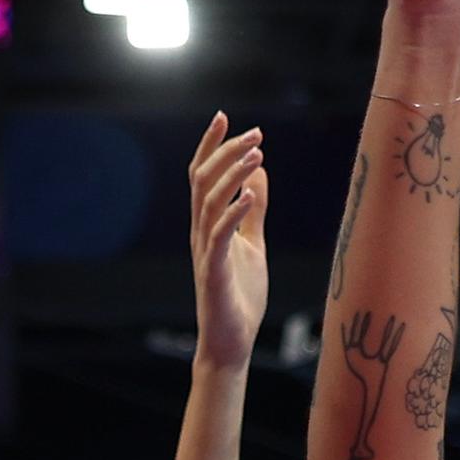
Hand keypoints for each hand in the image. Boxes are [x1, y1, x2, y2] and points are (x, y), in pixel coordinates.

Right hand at [187, 116, 268, 369]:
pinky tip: (251, 194)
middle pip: (203, 181)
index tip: (224, 116)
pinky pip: (220, 235)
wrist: (230, 343)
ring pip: (210, 202)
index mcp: (208, 225)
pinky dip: (235, 211)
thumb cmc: (240, 297)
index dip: (210, 145)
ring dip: (233, 175)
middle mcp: (201, 233)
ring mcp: (205, 252)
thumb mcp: (253, 245)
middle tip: (255, 132)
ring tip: (257, 154)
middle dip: (225, 151)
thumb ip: (253, 211)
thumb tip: (258, 174)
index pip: (202, 176)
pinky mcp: (214, 272)